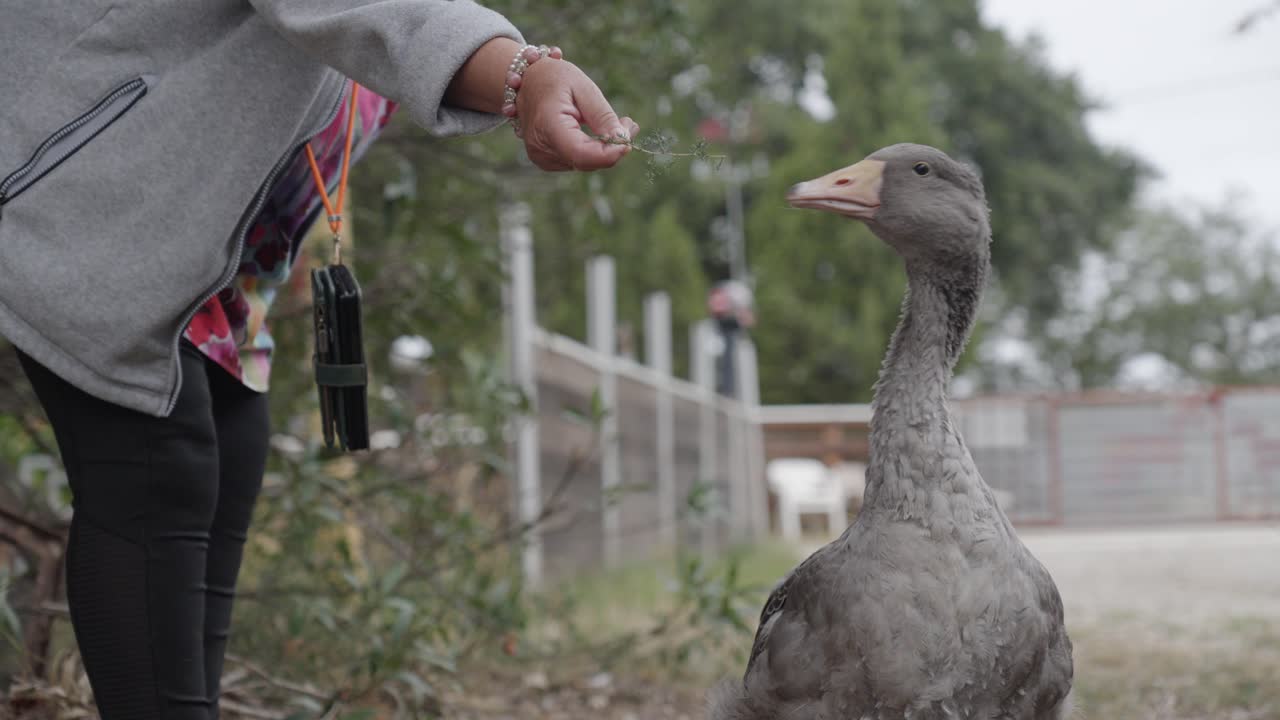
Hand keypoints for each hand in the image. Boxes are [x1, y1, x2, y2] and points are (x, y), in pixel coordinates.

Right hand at [515, 58, 641, 171]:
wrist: (526, 79)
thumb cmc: (554, 78)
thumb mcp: (583, 87)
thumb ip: (603, 116)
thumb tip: (622, 140)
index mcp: (547, 126)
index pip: (582, 154)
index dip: (609, 154)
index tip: (629, 141)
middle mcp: (541, 148)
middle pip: (587, 161)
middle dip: (613, 147)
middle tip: (630, 124)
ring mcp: (542, 157)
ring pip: (586, 164)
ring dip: (607, 148)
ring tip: (620, 123)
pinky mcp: (547, 161)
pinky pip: (578, 160)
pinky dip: (595, 149)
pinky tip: (602, 132)